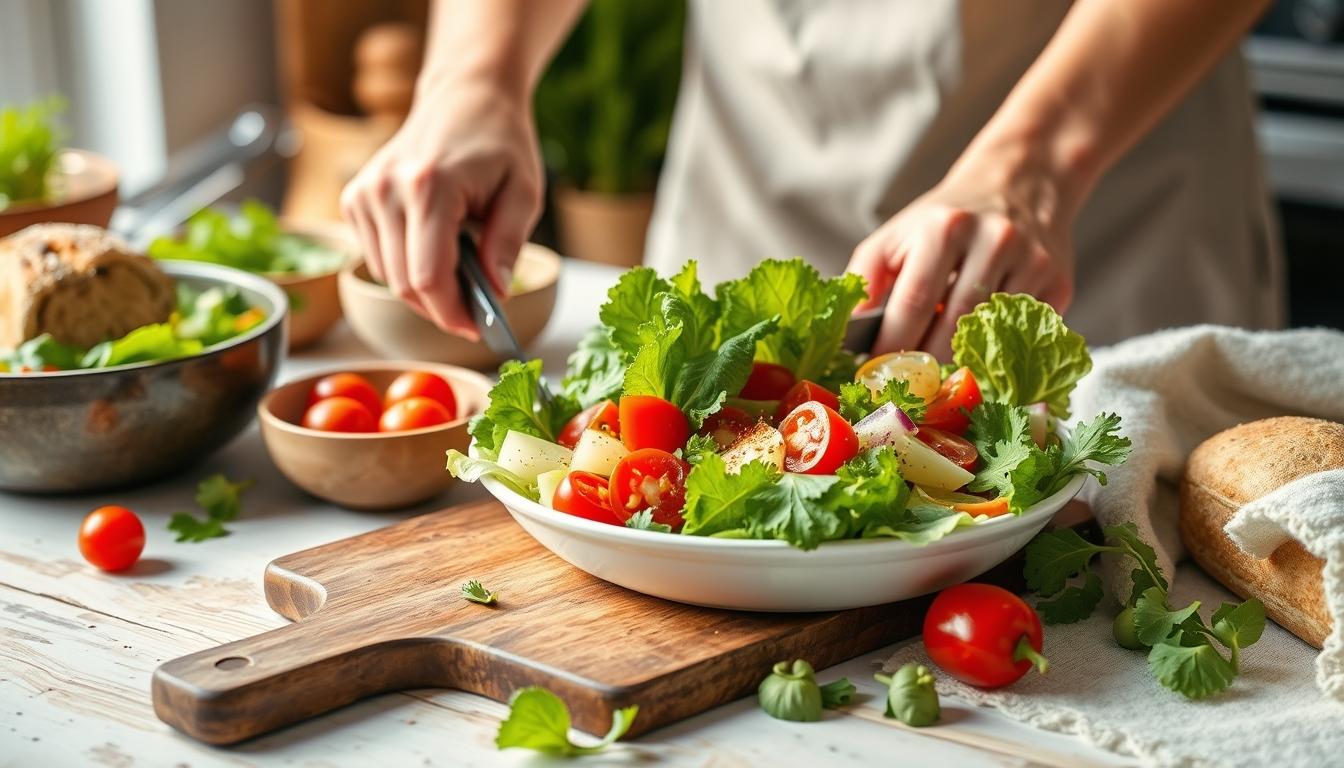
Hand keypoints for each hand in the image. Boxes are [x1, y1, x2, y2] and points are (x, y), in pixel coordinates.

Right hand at [340, 80, 542, 338]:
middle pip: (404, 284)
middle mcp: (385, 190)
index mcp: (428, 186)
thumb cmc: (500, 141)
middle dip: (441, 309)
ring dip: (424, 290)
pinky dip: (405, 268)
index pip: (428, 277)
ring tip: (461, 272)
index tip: (477, 328)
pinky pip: (376, 258)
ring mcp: (362, 193)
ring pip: (386, 277)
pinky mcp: (354, 199)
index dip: (452, 314)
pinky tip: (434, 249)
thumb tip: (495, 294)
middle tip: (476, 312)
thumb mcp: (524, 192)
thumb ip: (508, 244)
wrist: (465, 96)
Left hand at [846, 150, 1076, 360]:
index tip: (875, 374)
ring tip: (935, 379)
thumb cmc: (945, 219)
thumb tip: (849, 333)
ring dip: (959, 365)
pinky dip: (996, 353)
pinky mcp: (1059, 284)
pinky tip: (976, 357)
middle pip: (954, 326)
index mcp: (946, 227)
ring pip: (990, 337)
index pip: (914, 302)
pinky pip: (1021, 336)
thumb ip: (865, 278)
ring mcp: (1032, 263)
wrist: (1018, 182)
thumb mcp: (896, 234)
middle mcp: (994, 240)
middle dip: (924, 365)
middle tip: (904, 389)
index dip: (892, 345)